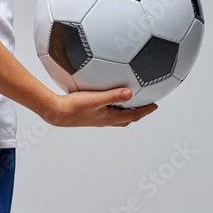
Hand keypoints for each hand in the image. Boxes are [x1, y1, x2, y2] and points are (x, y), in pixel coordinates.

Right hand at [40, 88, 157, 127]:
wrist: (57, 112)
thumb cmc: (74, 106)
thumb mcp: (96, 99)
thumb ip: (113, 95)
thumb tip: (130, 93)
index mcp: (109, 118)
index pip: (133, 116)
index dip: (145, 111)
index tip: (155, 106)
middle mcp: (105, 120)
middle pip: (127, 119)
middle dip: (138, 113)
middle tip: (146, 106)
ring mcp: (97, 118)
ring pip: (117, 117)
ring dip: (126, 111)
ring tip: (130, 102)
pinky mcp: (89, 114)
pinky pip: (107, 112)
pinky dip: (113, 107)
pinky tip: (107, 98)